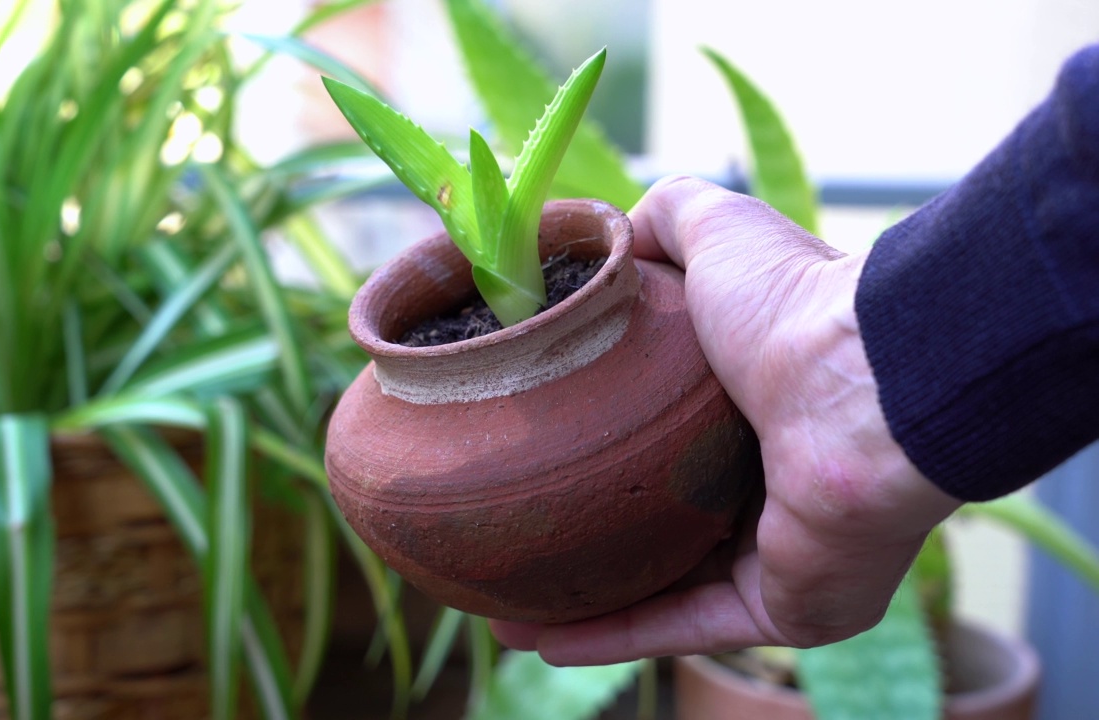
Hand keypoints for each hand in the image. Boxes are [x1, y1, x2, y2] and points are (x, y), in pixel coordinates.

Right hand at [490, 176, 962, 663]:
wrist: (864, 387)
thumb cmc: (795, 308)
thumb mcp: (719, 233)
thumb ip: (669, 217)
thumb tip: (618, 228)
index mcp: (760, 404)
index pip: (673, 433)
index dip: (605, 440)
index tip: (535, 442)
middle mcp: (774, 482)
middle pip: (664, 521)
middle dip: (589, 537)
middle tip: (512, 541)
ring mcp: (784, 550)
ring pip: (666, 588)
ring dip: (586, 605)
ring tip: (502, 616)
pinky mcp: (787, 604)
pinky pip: (685, 628)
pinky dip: (613, 638)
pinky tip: (541, 641)